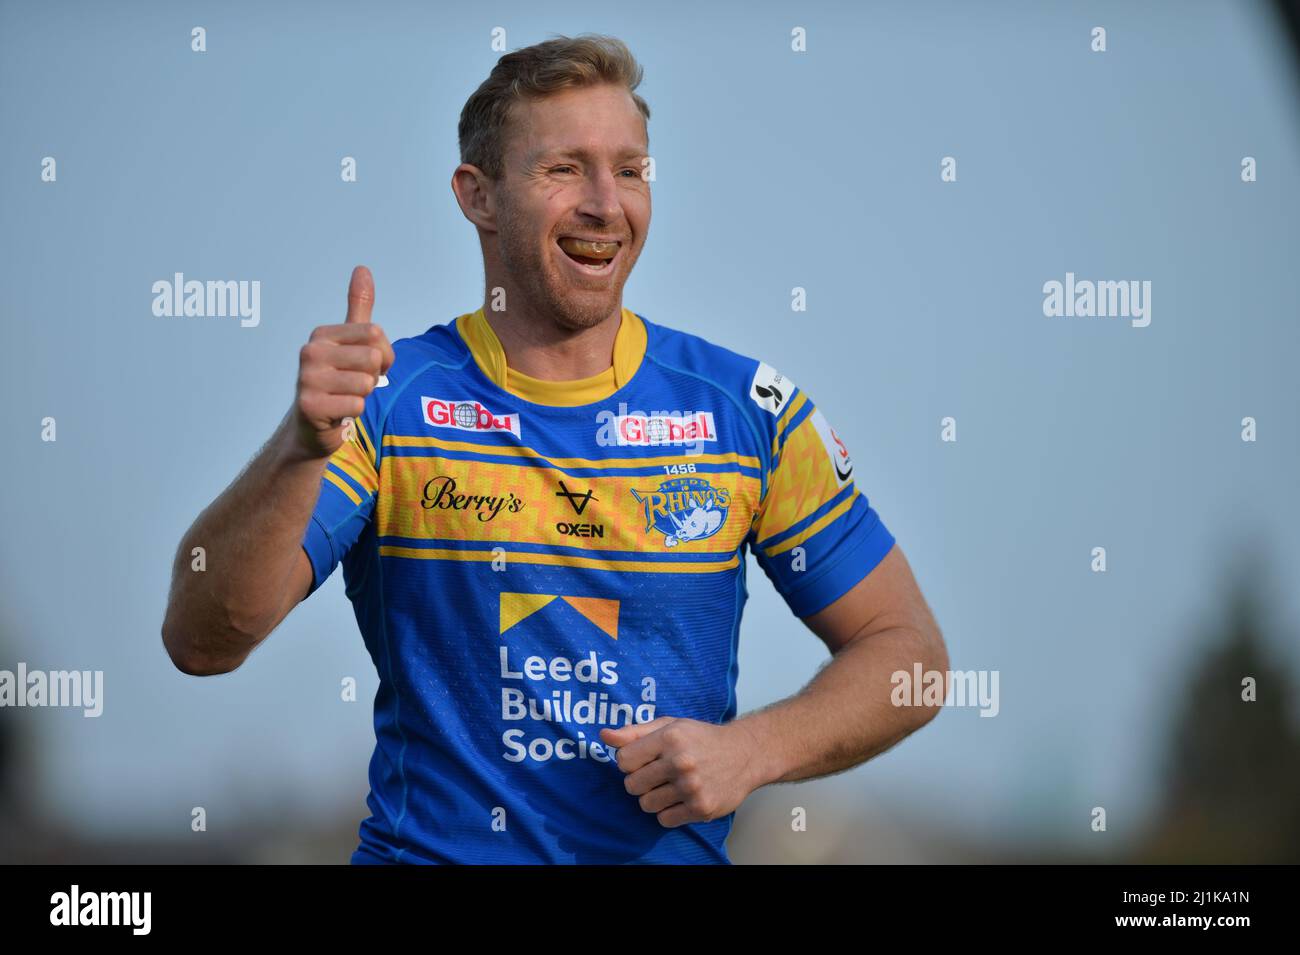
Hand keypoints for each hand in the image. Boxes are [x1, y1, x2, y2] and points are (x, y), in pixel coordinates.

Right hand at [289, 265, 394, 459]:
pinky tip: (338, 413)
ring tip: (345, 398)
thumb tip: (362, 268)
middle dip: (374, 377)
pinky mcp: (310, 405)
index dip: (383, 356)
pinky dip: (354, 413)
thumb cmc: (338, 382)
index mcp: (322, 334)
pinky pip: (357, 405)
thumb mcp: (350, 343)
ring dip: (363, 396)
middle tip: (354, 386)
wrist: (311, 427)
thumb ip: (358, 308)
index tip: (364, 367)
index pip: (376, 334)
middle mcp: (311, 352)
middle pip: (374, 359)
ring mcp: (307, 378)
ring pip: (367, 383)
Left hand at [600, 716, 766, 827]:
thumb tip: (604, 735)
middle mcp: (680, 762)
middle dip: (640, 781)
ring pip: (646, 804)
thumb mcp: (669, 726)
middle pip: (631, 785)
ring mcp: (691, 787)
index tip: (644, 759)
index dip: (630, 761)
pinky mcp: (701, 808)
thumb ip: (635, 732)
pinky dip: (668, 812)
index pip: (623, 760)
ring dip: (653, 798)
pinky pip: (664, 819)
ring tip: (670, 786)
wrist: (744, 754)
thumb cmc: (702, 738)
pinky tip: (681, 798)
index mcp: (670, 738)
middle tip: (657, 774)